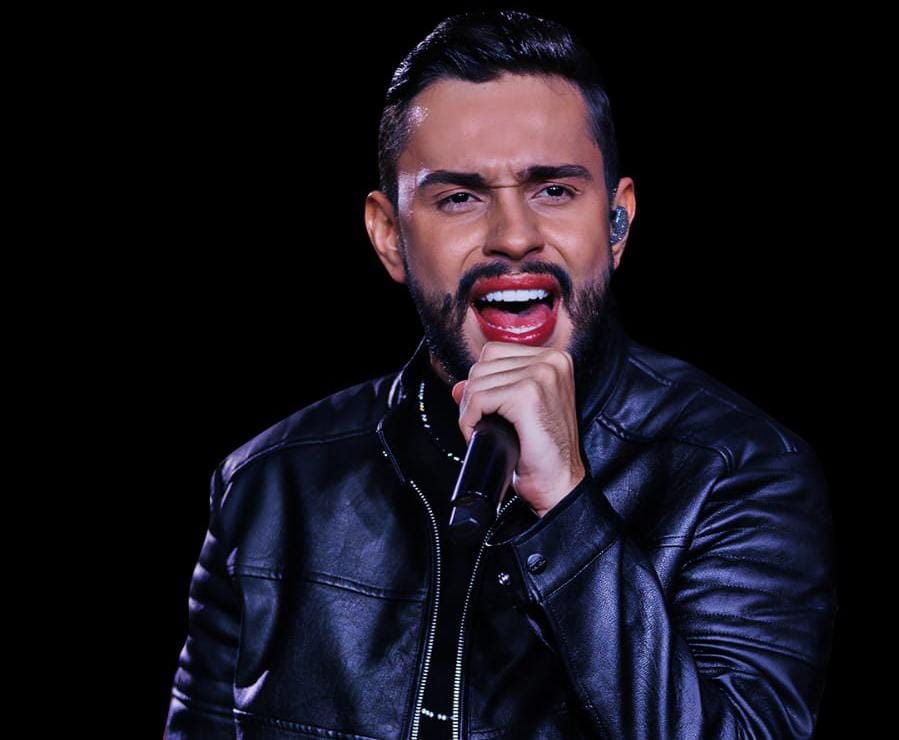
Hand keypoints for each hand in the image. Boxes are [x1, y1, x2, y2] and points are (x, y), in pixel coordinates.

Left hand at [450, 341, 586, 516]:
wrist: (558, 482)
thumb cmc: (544, 452)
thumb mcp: (518, 413)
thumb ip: (492, 391)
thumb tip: (458, 386)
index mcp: (554, 359)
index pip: (494, 352)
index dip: (481, 382)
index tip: (484, 409)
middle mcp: (551, 361)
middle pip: (482, 365)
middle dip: (472, 397)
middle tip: (478, 424)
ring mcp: (540, 375)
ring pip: (477, 381)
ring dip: (469, 410)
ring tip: (480, 431)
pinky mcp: (526, 395)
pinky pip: (478, 399)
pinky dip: (468, 420)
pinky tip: (478, 435)